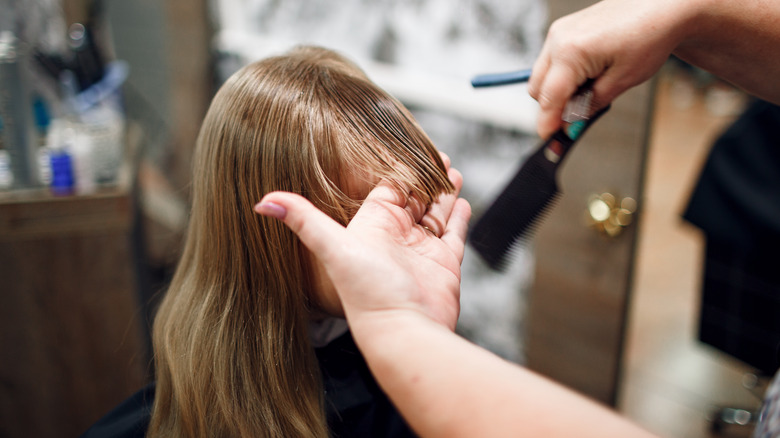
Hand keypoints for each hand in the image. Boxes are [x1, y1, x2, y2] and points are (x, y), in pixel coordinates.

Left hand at [254, 159, 470, 330]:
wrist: (404, 331)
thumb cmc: (367, 294)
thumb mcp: (333, 248)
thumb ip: (303, 220)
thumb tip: (262, 202)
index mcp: (373, 225)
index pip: (388, 187)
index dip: (400, 168)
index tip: (409, 147)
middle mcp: (397, 236)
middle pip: (414, 197)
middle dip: (425, 177)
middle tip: (437, 154)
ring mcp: (421, 250)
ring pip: (435, 212)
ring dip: (443, 192)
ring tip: (452, 171)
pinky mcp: (445, 264)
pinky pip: (453, 233)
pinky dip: (458, 217)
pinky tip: (461, 200)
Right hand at [528, 0, 689, 137]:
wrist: (662, 7)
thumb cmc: (649, 35)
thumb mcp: (622, 81)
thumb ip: (590, 105)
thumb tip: (571, 125)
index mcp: (571, 52)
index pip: (549, 98)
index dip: (548, 122)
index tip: (549, 139)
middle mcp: (559, 39)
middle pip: (537, 89)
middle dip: (552, 107)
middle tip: (577, 117)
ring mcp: (559, 32)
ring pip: (542, 75)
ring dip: (558, 91)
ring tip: (590, 90)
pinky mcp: (564, 30)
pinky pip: (551, 61)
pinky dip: (563, 76)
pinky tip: (587, 76)